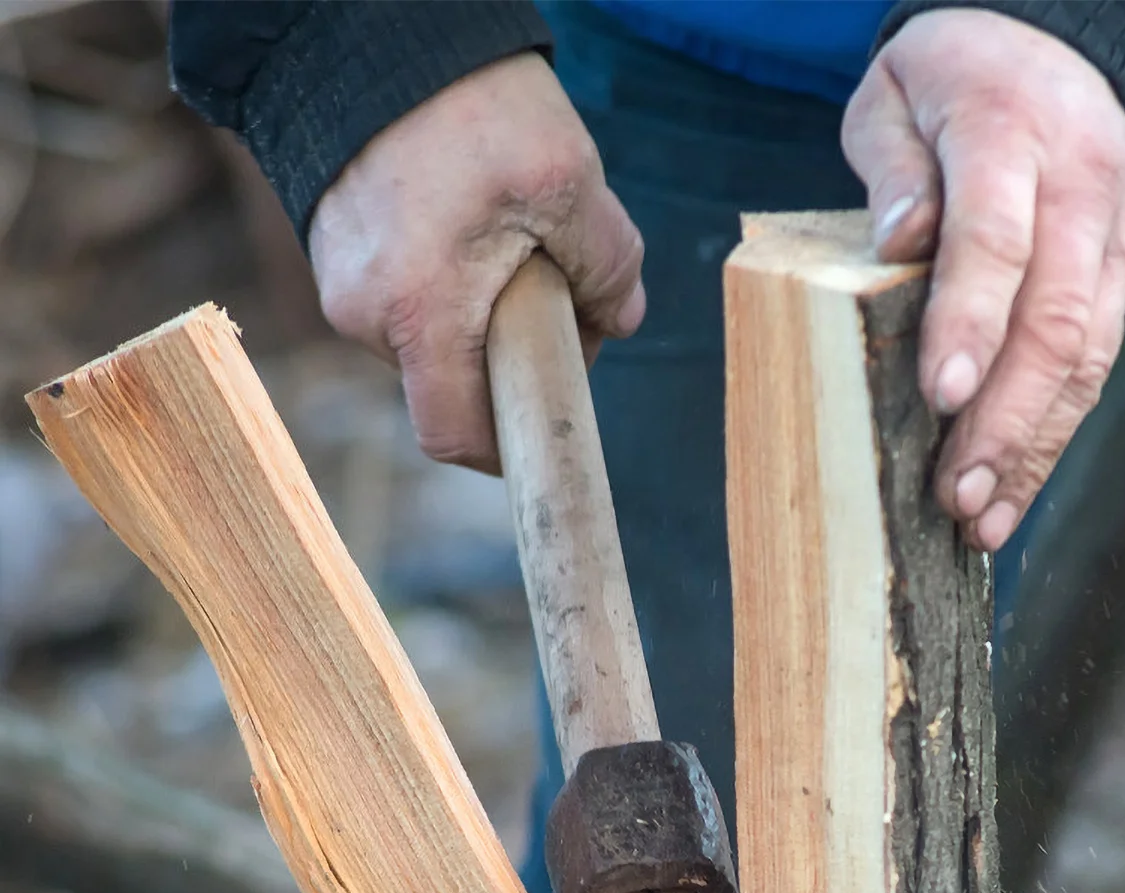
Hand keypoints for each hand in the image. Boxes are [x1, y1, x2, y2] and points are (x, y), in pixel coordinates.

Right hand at [308, 52, 643, 472]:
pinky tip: (472, 227)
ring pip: (433, 343)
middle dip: (513, 363)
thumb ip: (609, 267)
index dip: (506, 450)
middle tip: (559, 298)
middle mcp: (364, 315)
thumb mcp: (569, 182)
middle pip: (453, 386)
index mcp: (417, 314)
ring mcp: (341, 287)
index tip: (546, 425)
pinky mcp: (336, 258)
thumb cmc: (471, 105)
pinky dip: (451, 287)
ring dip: (485, 319)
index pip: (455, 435)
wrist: (375, 32)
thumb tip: (620, 320)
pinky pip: (407, 302)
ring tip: (513, 243)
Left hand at [842, 8, 1124, 549]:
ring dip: (1032, 448)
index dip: (970, 320)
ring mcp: (1114, 237)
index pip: (996, 237)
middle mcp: (1080, 188)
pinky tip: (1012, 493)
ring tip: (981, 521)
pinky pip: (1096, 365)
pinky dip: (1053, 436)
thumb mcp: (900, 92)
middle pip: (1054, 318)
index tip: (940, 394)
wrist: (1073, 53)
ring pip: (1086, 357)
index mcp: (1011, 131)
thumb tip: (897, 243)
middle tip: (955, 494)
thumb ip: (894, 166)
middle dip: (1003, 418)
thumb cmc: (959, 83)